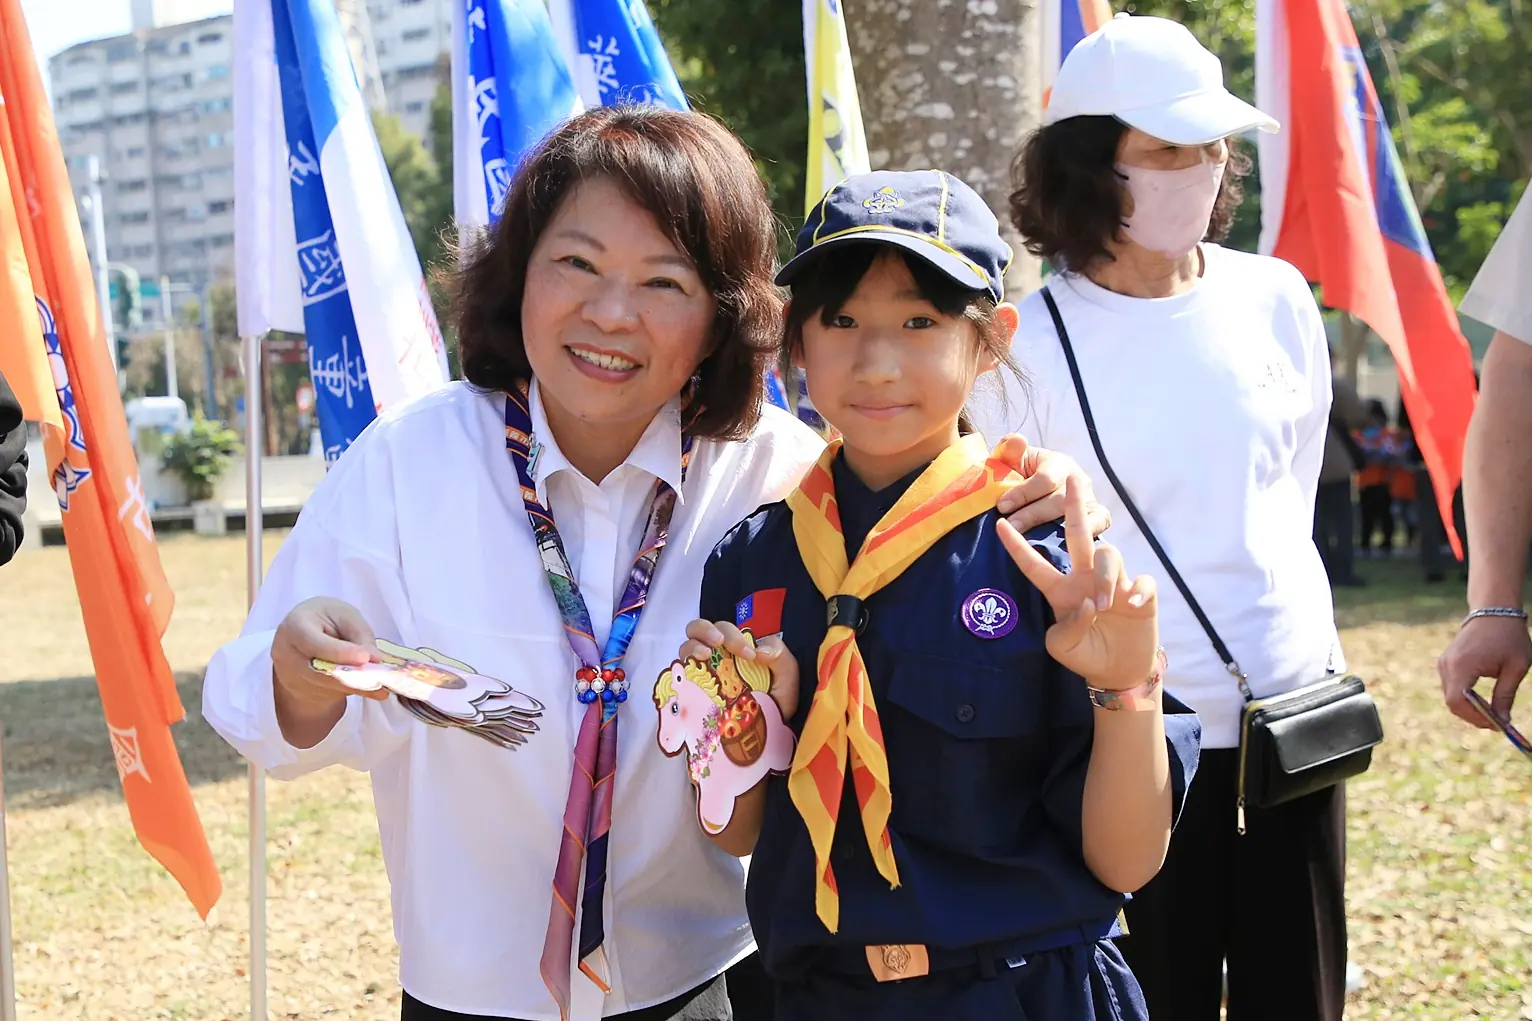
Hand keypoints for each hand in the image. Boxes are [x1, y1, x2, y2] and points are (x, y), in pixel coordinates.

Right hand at [271, 596, 387, 708]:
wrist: (302, 636)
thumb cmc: (325, 618)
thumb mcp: (343, 614)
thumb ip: (359, 634)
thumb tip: (374, 658)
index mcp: (295, 626)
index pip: (314, 642)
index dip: (340, 652)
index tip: (365, 659)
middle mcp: (287, 653)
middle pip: (321, 670)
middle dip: (353, 675)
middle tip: (381, 680)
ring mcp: (291, 676)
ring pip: (328, 686)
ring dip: (357, 687)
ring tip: (382, 687)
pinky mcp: (301, 690)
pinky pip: (330, 693)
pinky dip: (353, 691)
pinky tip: (373, 690)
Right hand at [681, 620, 800, 718]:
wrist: (767, 736)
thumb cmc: (777, 703)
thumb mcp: (787, 677)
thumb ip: (779, 655)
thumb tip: (759, 650)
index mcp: (736, 649)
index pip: (726, 629)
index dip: (733, 635)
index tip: (748, 654)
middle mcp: (714, 657)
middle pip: (699, 630)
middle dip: (706, 630)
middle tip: (718, 642)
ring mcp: (701, 674)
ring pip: (686, 648)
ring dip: (693, 646)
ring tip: (704, 654)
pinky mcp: (691, 693)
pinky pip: (680, 676)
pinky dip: (683, 669)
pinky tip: (692, 674)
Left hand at [991, 434, 1111, 537]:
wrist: (1031, 497)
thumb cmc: (1019, 477)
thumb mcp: (1011, 462)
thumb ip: (1009, 451)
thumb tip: (1017, 440)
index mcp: (1057, 462)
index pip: (1045, 478)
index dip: (1023, 493)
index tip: (1002, 505)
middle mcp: (1077, 479)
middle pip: (1059, 499)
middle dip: (1032, 513)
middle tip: (1011, 526)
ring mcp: (1088, 498)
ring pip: (1076, 513)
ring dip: (1051, 527)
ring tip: (1027, 541)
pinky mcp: (1097, 515)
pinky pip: (1100, 522)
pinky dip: (1090, 530)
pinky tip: (1069, 544)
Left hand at [997, 478, 1157, 690]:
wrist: (1117, 671)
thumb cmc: (1083, 654)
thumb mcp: (1063, 647)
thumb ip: (1068, 627)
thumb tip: (1087, 604)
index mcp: (1060, 590)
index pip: (1034, 564)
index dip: (1017, 546)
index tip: (999, 523)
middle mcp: (1085, 578)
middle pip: (1077, 534)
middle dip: (1073, 505)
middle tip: (1070, 478)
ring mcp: (1114, 582)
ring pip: (1108, 555)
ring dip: (1105, 575)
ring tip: (1103, 602)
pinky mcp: (1140, 594)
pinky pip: (1143, 580)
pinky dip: (1140, 590)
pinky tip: (1135, 604)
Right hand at [1437, 615, 1530, 728]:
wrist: (1493, 611)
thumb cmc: (1509, 637)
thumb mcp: (1515, 668)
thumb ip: (1505, 696)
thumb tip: (1502, 721)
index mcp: (1463, 665)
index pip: (1458, 701)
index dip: (1476, 717)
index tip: (1496, 725)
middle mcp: (1447, 665)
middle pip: (1452, 703)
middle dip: (1473, 716)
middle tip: (1495, 722)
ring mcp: (1443, 663)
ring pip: (1450, 697)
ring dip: (1468, 708)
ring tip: (1491, 711)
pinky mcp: (1445, 663)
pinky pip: (1450, 687)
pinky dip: (1463, 698)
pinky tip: (1481, 699)